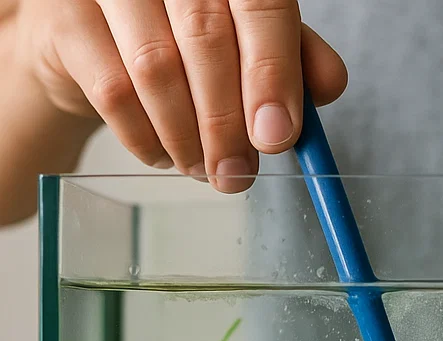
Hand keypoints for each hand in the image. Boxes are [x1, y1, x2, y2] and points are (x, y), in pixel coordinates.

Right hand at [13, 0, 347, 191]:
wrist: (93, 37)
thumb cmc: (181, 33)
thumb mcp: (249, 39)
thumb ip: (293, 56)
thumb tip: (330, 85)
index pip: (258, 4)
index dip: (271, 74)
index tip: (277, 138)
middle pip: (206, 40)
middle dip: (229, 124)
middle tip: (239, 174)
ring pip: (157, 71)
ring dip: (188, 139)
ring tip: (204, 169)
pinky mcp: (64, 13)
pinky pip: (113, 92)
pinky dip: (147, 139)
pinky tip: (164, 154)